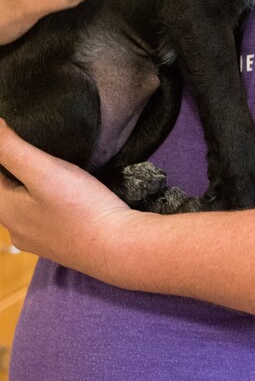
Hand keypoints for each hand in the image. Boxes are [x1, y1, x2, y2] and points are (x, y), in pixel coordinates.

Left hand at [0, 119, 134, 278]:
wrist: (116, 246)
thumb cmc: (80, 207)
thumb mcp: (45, 170)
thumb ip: (12, 149)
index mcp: (4, 210)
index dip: (2, 151)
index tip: (18, 134)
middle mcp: (14, 228)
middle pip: (4, 189)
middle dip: (12, 166)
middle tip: (32, 144)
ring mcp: (35, 239)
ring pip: (22, 202)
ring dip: (27, 182)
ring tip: (46, 160)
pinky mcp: (57, 242)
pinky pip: (40, 214)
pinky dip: (41, 197)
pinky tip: (60, 189)